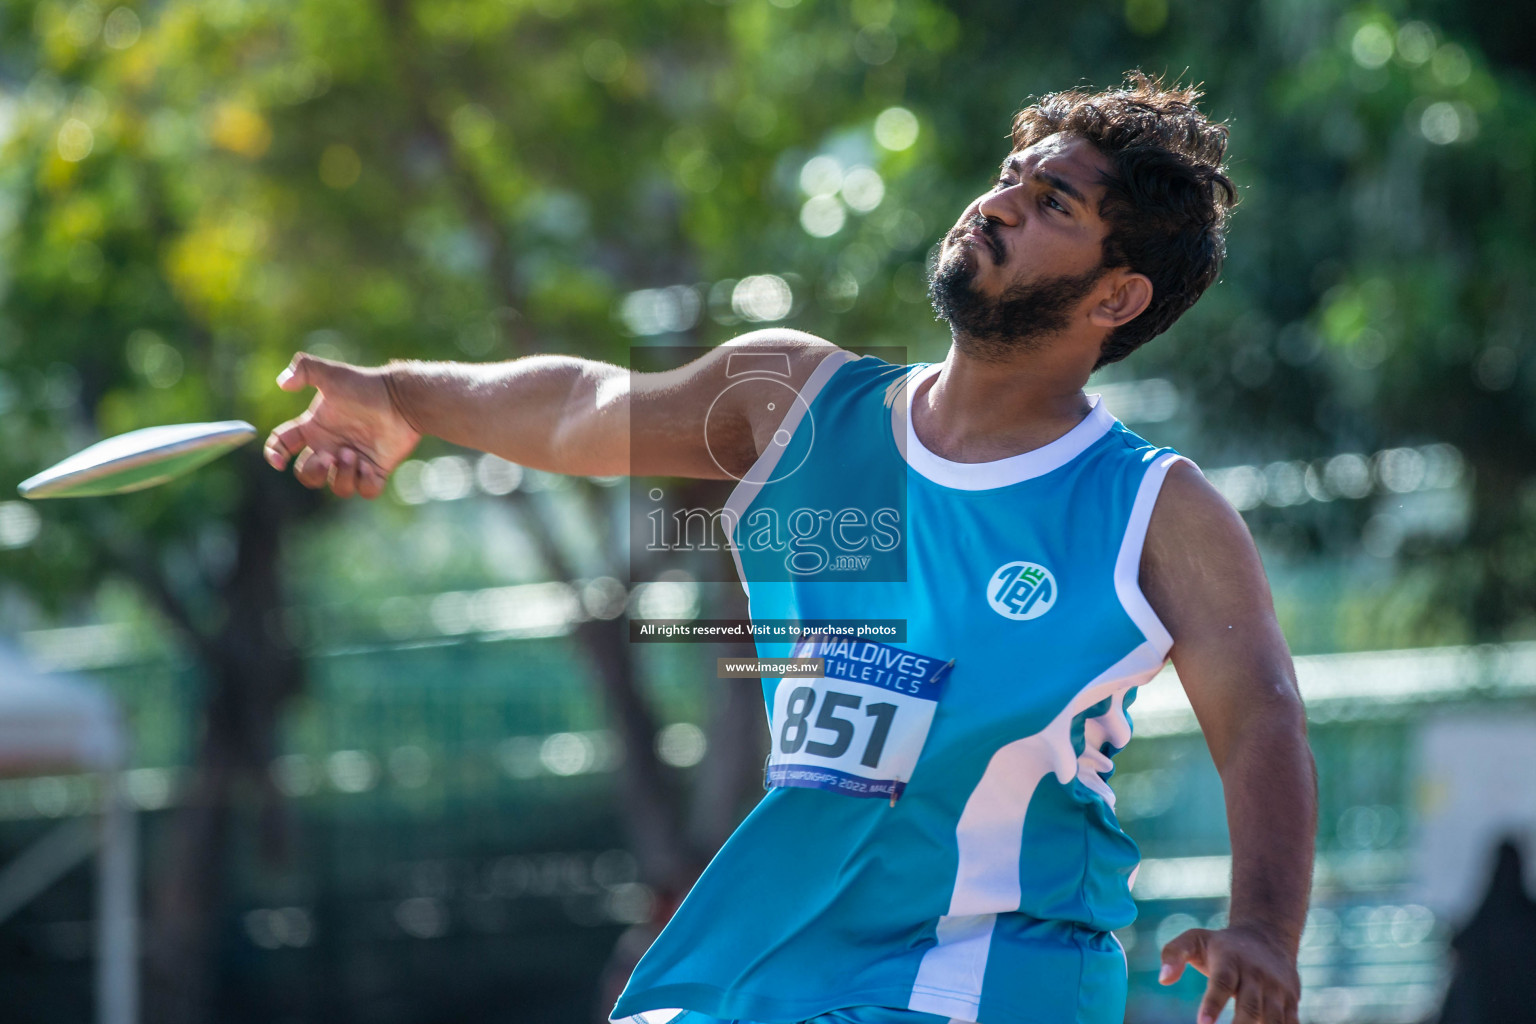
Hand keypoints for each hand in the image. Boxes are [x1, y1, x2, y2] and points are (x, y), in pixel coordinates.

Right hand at [265, 353, 421, 498]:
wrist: (401, 397)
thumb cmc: (366, 386)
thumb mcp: (332, 374)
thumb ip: (304, 369)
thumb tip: (282, 383)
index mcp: (315, 428)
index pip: (283, 445)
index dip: (274, 455)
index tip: (280, 462)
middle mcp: (331, 447)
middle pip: (308, 474)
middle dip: (313, 471)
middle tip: (329, 457)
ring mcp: (354, 460)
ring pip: (337, 487)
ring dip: (341, 476)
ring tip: (353, 455)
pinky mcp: (377, 469)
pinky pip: (366, 491)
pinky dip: (364, 483)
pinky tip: (369, 466)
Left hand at [1160, 925, 1299, 1023]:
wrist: (1268, 936)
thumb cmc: (1221, 945)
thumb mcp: (1194, 939)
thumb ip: (1173, 954)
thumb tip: (1163, 979)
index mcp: (1230, 960)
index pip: (1222, 983)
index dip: (1213, 1004)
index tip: (1203, 1023)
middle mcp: (1256, 975)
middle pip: (1250, 1007)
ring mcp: (1277, 989)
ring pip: (1274, 1019)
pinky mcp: (1292, 1001)